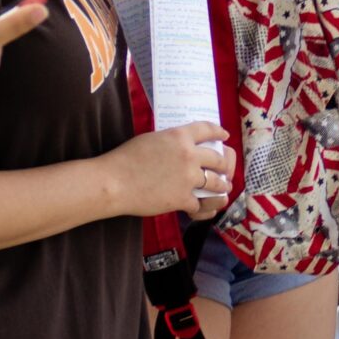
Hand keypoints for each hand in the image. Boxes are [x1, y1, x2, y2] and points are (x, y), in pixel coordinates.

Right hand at [110, 121, 235, 217]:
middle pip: (218, 159)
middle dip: (225, 165)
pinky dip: (204, 209)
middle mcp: (189, 155)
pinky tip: (205, 210)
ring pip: (216, 183)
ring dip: (222, 187)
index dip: (219, 132)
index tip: (225, 135)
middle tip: (225, 169)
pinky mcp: (182, 199)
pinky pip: (201, 205)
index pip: (207, 129)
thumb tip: (180, 147)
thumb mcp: (151, 139)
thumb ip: (170, 142)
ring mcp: (188, 178)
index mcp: (179, 136)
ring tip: (224, 189)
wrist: (113, 182)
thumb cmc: (125, 159)